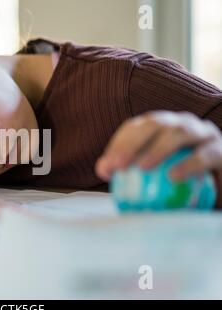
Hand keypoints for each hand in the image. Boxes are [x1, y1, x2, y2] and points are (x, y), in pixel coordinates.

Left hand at [95, 111, 221, 205]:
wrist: (218, 184)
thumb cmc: (180, 181)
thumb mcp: (153, 175)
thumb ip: (129, 170)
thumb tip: (102, 170)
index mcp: (161, 127)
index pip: (134, 128)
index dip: (117, 143)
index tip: (105, 167)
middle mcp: (181, 124)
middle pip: (154, 124)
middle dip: (133, 142)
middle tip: (118, 165)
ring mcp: (202, 132)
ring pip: (178, 132)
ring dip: (158, 149)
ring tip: (142, 167)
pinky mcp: (221, 148)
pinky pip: (205, 154)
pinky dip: (188, 164)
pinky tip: (173, 177)